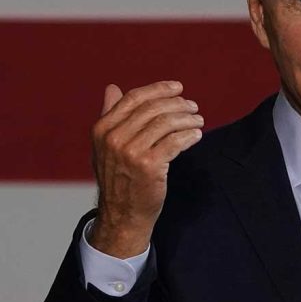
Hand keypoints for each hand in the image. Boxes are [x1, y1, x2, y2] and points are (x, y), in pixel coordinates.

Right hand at [89, 81, 203, 257]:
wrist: (122, 214)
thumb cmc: (119, 176)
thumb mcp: (105, 145)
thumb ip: (110, 115)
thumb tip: (112, 88)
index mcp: (102, 129)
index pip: (135, 98)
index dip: (159, 89)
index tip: (178, 88)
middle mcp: (113, 138)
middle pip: (154, 109)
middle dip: (178, 104)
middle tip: (193, 107)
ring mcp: (130, 152)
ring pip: (167, 123)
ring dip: (187, 119)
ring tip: (198, 120)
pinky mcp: (149, 166)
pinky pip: (175, 141)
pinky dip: (189, 135)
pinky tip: (196, 135)